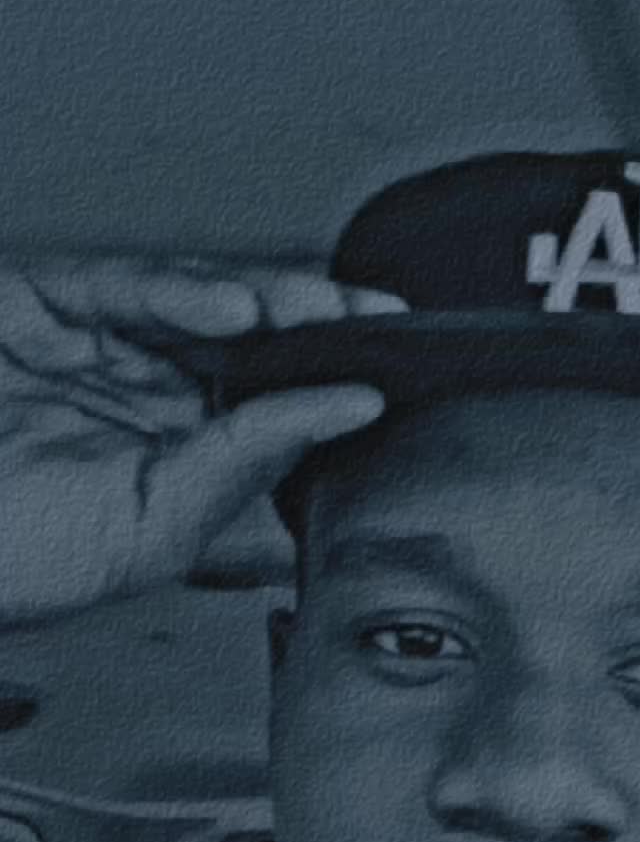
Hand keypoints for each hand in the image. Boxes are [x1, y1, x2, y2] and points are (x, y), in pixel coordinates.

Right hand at [0, 254, 403, 623]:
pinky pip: (122, 284)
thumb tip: (340, 412)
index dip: (333, 374)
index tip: (398, 365)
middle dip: (319, 323)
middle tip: (378, 321)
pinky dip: (180, 289)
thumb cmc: (16, 556)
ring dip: (266, 298)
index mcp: (180, 448)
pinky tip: (234, 308)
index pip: (275, 396)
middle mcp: (144, 387)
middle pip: (251, 335)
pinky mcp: (43, 300)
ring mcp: (95, 340)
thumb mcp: (157, 529)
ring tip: (317, 311)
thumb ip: (246, 465)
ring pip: (198, 298)